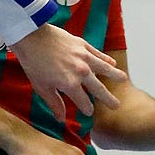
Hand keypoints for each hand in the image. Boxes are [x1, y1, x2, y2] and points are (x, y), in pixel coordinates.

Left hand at [10, 26, 125, 120]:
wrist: (30, 35)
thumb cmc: (33, 62)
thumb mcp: (41, 87)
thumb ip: (54, 103)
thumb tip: (61, 119)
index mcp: (70, 85)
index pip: (84, 102)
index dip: (86, 109)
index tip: (88, 112)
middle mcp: (81, 72)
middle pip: (99, 89)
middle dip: (107, 99)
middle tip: (116, 105)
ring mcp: (84, 57)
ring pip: (104, 69)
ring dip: (115, 75)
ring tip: (124, 79)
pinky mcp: (83, 45)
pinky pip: (98, 54)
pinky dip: (105, 59)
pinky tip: (112, 63)